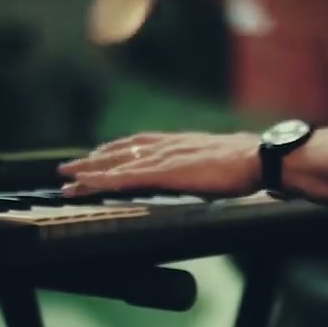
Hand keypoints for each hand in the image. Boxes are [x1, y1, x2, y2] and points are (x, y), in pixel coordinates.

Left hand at [57, 131, 260, 197]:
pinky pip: (127, 176)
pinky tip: (89, 184)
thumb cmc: (247, 163)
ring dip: (91, 170)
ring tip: (69, 178)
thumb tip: (202, 172)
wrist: (258, 157)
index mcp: (180, 143)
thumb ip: (202, 165)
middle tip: (70, 168)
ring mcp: (164, 157)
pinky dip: (105, 180)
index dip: (116, 150)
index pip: (140, 144)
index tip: (98, 154)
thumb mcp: (218, 162)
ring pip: (118, 164)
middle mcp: (167, 145)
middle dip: (94, 160)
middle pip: (122, 152)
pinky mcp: (164, 172)